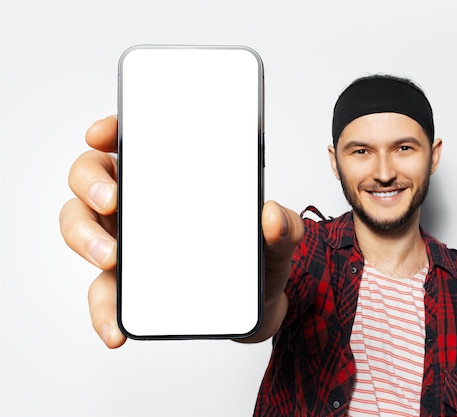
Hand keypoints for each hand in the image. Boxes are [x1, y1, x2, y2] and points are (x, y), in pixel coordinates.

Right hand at [60, 116, 303, 345]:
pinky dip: (103, 312)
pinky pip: (103, 294)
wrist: (258, 306)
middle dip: (91, 183)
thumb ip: (284, 226)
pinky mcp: (129, 286)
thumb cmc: (258, 256)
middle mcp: (143, 205)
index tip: (104, 134)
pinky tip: (115, 330)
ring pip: (80, 227)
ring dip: (86, 239)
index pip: (131, 141)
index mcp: (173, 178)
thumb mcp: (279, 237)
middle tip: (114, 201)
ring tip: (112, 258)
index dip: (110, 131)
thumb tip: (270, 217)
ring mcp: (130, 244)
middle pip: (91, 177)